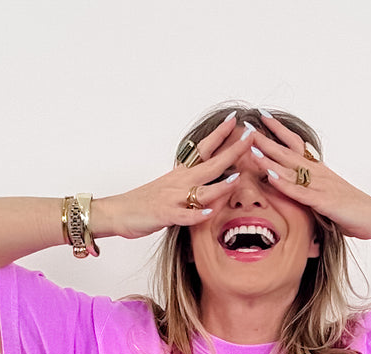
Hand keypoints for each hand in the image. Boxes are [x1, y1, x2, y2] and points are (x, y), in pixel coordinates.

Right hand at [106, 115, 248, 239]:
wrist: (118, 211)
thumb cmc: (145, 202)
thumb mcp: (170, 187)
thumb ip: (190, 182)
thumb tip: (210, 177)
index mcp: (181, 174)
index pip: (204, 149)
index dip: (220, 135)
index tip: (235, 119)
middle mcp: (179, 182)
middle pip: (210, 164)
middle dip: (232, 151)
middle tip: (251, 137)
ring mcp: (173, 198)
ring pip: (201, 191)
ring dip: (220, 185)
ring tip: (238, 178)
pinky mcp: (166, 215)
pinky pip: (184, 215)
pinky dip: (196, 214)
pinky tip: (208, 213)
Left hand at [246, 115, 370, 241]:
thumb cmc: (352, 209)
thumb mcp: (328, 194)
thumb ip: (311, 188)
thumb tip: (297, 185)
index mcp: (318, 170)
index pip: (296, 145)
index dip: (279, 131)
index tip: (263, 117)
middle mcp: (318, 173)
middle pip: (287, 152)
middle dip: (266, 139)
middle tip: (247, 125)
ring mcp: (320, 186)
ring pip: (290, 169)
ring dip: (269, 157)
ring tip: (251, 146)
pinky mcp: (322, 202)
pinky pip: (299, 191)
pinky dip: (283, 184)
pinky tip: (269, 176)